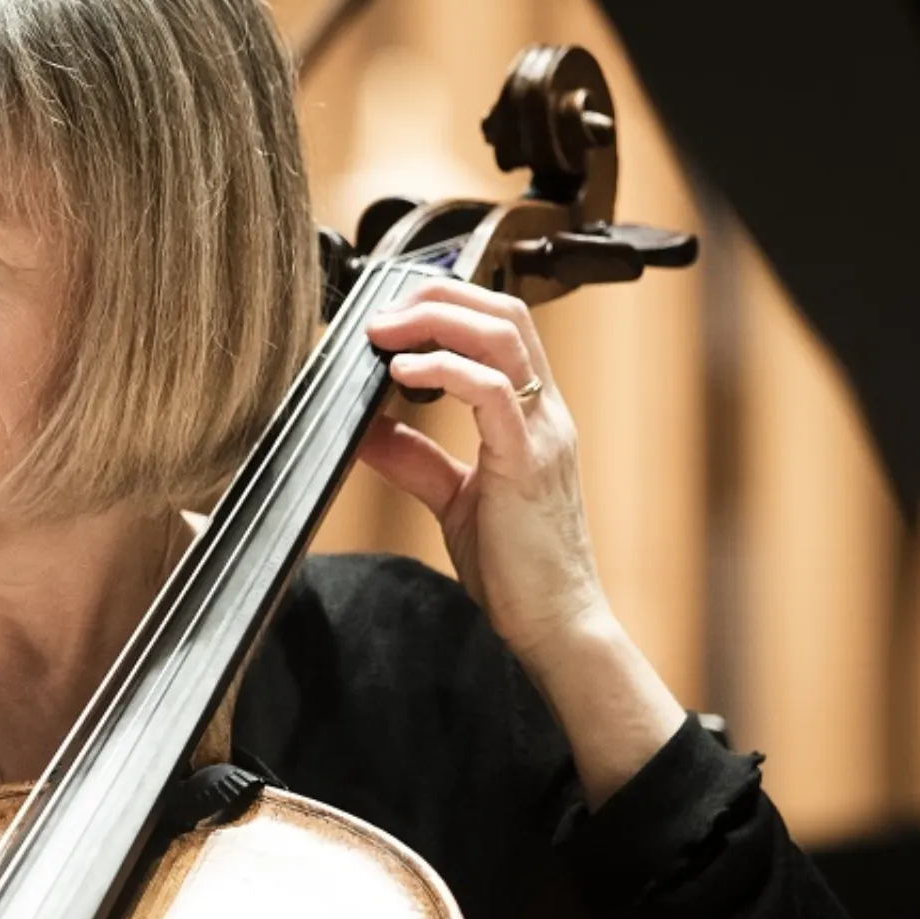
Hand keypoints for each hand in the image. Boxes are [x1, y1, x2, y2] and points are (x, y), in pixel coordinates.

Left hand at [362, 280, 608, 670]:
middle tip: (380, 312)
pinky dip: (444, 369)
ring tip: (383, 333)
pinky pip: (490, 391)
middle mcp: (545, 412)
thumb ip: (413, 459)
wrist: (555, 622)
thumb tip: (364, 428)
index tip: (392, 315)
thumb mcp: (453, 499)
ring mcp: (542, 432)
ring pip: (502, 335)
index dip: (448, 304)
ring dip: (436, 321)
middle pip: (504, 312)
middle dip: (439, 296)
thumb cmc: (515, 567)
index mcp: (532, 415)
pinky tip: (403, 376)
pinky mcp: (527, 462)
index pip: (501, 327)